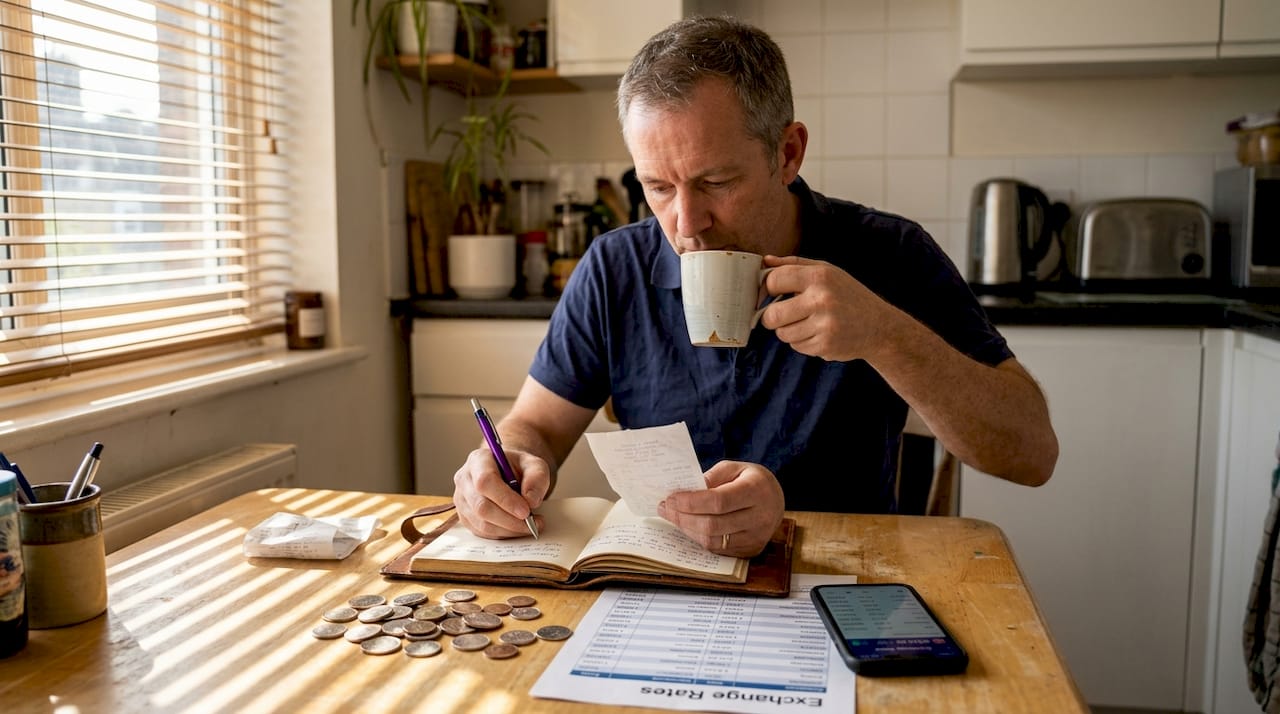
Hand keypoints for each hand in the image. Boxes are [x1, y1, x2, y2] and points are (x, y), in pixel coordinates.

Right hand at [452, 447, 549, 538]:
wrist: (509, 473)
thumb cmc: (519, 468)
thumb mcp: (535, 465)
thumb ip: (537, 478)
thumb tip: (531, 501)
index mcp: (479, 460)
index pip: (485, 481)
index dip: (505, 499)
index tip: (526, 511)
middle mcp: (465, 480)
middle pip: (481, 506)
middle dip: (510, 520)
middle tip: (532, 523)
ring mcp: (462, 500)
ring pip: (482, 523)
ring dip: (509, 529)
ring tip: (529, 525)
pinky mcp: (465, 517)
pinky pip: (482, 532)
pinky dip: (503, 534)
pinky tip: (517, 528)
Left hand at [657, 461, 784, 556]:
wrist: (777, 500)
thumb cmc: (751, 480)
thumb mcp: (734, 468)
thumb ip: (711, 477)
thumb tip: (685, 492)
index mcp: (756, 491)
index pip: (719, 501)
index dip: (691, 502)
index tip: (671, 498)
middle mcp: (760, 517)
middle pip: (713, 525)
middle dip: (683, 517)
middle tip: (665, 508)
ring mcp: (757, 537)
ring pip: (713, 541)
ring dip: (687, 530)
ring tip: (673, 517)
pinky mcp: (751, 551)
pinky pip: (718, 550)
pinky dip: (699, 538)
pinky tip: (689, 527)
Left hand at [760, 255, 891, 361]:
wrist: (879, 326)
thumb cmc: (848, 295)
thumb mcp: (827, 271)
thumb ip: (794, 265)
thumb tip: (765, 261)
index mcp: (819, 276)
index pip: (774, 280)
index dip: (767, 288)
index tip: (770, 293)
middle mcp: (821, 299)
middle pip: (772, 315)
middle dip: (772, 316)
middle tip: (783, 314)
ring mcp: (824, 324)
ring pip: (782, 333)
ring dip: (788, 330)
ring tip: (806, 323)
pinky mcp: (825, 345)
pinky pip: (796, 346)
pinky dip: (802, 342)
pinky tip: (817, 333)